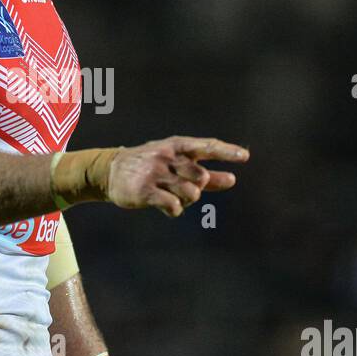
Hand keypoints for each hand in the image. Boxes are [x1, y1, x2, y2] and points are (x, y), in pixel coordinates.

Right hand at [106, 137, 248, 217]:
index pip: (207, 146)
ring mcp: (155, 173)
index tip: (245, 156)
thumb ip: (204, 172)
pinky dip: (175, 210)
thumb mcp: (176, 163)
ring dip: (186, 201)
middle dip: (198, 187)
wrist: (110, 171)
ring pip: (190, 194)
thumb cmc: (151, 166)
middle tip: (182, 187)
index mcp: (177, 145)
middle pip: (201, 177)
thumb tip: (233, 179)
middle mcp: (167, 156)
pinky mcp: (145, 191)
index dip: (227, 152)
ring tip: (173, 197)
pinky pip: (174, 206)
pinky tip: (168, 207)